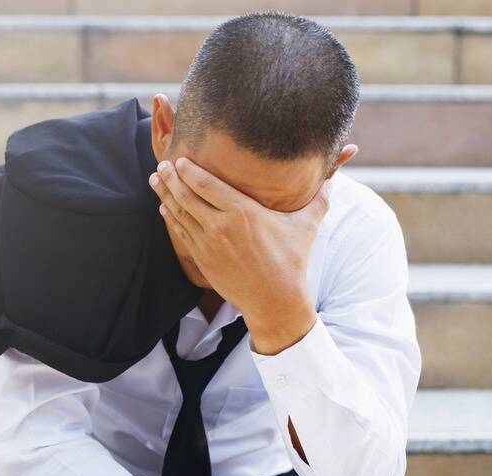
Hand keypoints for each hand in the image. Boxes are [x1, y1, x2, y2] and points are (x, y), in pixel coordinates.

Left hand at [148, 156, 330, 324]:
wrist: (275, 301)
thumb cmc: (292, 261)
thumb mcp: (307, 225)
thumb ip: (319, 196)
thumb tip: (336, 175)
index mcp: (243, 212)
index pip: (207, 184)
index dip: (189, 170)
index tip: (179, 158)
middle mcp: (221, 226)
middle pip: (187, 195)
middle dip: (171, 177)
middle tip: (161, 163)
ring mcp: (208, 244)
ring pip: (180, 213)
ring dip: (165, 194)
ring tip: (155, 178)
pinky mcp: (202, 260)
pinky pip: (181, 233)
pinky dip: (171, 218)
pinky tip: (164, 207)